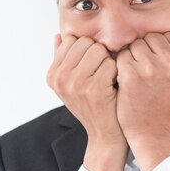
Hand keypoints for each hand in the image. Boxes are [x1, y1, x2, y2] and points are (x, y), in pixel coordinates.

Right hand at [46, 34, 127, 170]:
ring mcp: (75, 84)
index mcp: (52, 75)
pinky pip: (110, 63)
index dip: (87, 49)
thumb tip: (58, 35)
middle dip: (99, 54)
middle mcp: (59, 79)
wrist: (105, 134)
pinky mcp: (94, 89)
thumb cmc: (92, 106)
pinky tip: (114, 86)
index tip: (91, 67)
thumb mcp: (72, 84)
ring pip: (99, 50)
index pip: (71, 40)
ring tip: (107, 79)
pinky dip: (117, 72)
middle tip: (101, 73)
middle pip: (86, 42)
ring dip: (108, 62)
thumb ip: (63, 59)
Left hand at [115, 26, 169, 170]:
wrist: (152, 127)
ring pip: (136, 44)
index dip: (163, 49)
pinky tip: (128, 79)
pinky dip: (122, 65)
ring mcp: (151, 68)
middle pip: (152, 37)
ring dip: (134, 56)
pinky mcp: (131, 74)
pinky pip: (122, 55)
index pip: (169, 36)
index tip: (161, 65)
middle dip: (148, 50)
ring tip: (139, 74)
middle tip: (149, 71)